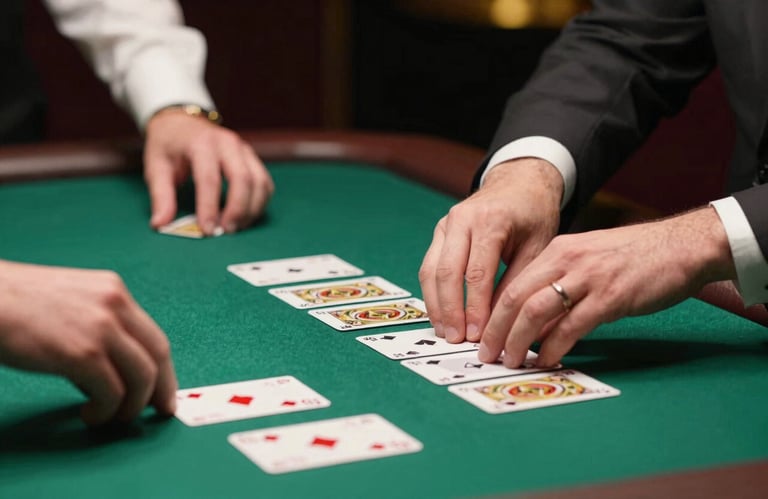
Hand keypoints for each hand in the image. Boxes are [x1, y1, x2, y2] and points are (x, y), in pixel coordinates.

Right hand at [0, 261, 177, 425]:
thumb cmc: (13, 306)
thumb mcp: (70, 305)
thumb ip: (97, 329)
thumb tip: (112, 373)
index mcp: (113, 290)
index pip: (153, 335)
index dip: (164, 368)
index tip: (164, 391)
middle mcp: (115, 304)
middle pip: (158, 354)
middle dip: (161, 389)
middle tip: (158, 411)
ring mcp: (102, 328)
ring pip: (143, 377)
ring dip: (131, 405)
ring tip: (111, 417)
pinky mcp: (84, 353)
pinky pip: (113, 393)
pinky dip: (106, 411)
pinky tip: (89, 415)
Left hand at [144, 111, 273, 234]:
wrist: (181, 122)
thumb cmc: (168, 146)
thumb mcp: (156, 167)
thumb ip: (161, 196)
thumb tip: (160, 224)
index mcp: (201, 143)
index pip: (209, 179)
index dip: (210, 207)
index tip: (207, 230)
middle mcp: (227, 143)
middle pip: (243, 179)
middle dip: (237, 210)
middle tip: (226, 231)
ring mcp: (244, 149)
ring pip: (259, 182)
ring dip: (251, 209)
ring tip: (236, 227)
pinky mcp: (252, 158)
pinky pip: (265, 183)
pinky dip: (259, 203)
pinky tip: (246, 216)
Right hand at [418, 159, 562, 343]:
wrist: (519, 183)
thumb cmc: (534, 215)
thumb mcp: (538, 247)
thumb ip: (516, 282)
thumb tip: (499, 323)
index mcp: (491, 221)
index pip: (477, 273)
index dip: (474, 308)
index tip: (477, 335)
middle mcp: (462, 219)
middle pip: (447, 272)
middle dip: (450, 311)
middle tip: (457, 340)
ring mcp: (446, 223)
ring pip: (430, 270)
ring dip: (435, 305)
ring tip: (445, 332)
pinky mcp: (439, 231)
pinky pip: (429, 265)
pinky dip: (432, 292)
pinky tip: (441, 314)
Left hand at [478, 207, 735, 367]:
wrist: (682, 246)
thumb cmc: (634, 257)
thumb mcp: (588, 261)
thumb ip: (560, 286)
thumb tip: (534, 325)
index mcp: (558, 250)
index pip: (512, 283)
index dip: (492, 312)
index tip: (481, 335)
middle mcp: (567, 260)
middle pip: (515, 297)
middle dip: (495, 329)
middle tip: (486, 353)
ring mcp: (588, 278)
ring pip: (536, 312)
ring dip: (517, 341)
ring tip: (510, 361)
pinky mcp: (610, 298)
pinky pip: (571, 327)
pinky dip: (553, 347)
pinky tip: (546, 360)